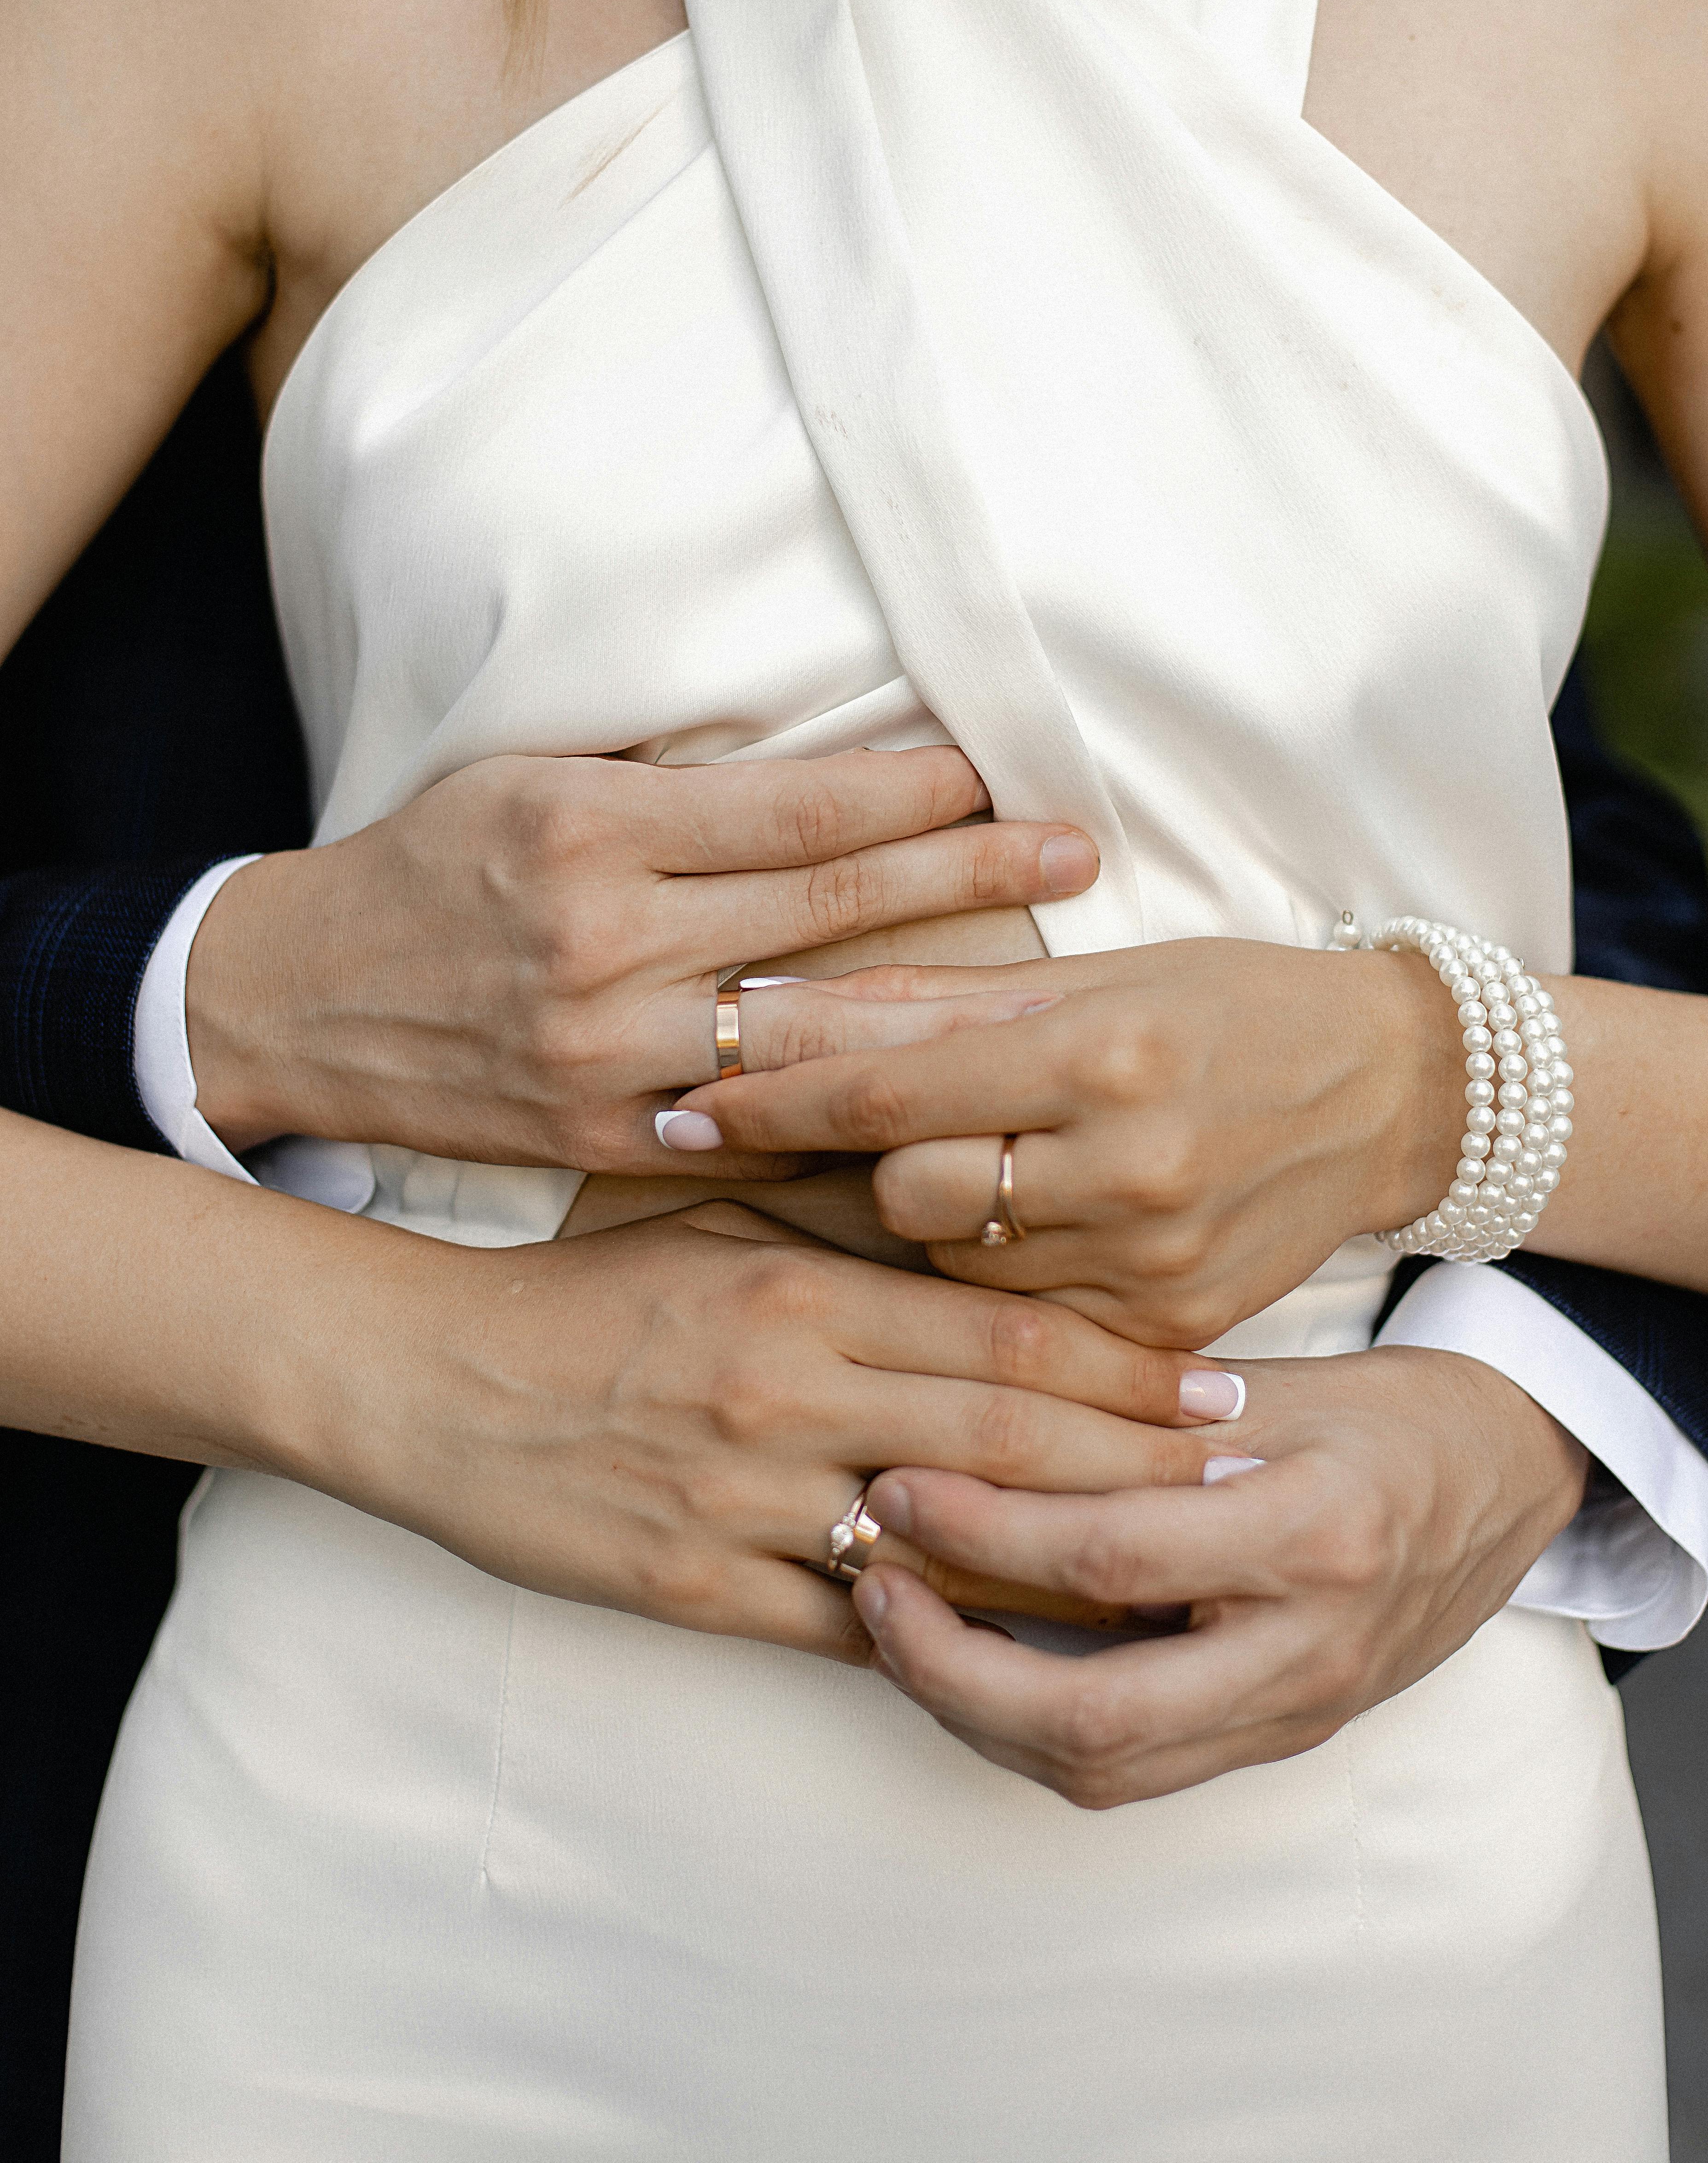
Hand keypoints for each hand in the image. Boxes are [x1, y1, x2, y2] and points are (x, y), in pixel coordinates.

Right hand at [184, 747, 1097, 1167]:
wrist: (304, 1003)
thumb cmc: (437, 870)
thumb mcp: (535, 786)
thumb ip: (675, 792)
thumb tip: (834, 779)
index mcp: (589, 832)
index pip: (790, 810)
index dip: (908, 791)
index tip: (998, 771)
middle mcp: (604, 942)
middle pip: (825, 914)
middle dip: (968, 881)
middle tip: (1080, 853)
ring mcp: (610, 1053)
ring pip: (814, 1037)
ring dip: (947, 1015)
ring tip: (1057, 1000)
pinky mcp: (610, 1136)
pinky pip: (760, 1125)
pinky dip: (855, 1117)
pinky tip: (949, 1111)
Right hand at [319, 1203, 1224, 1654]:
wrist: (436, 1382)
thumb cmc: (593, 1295)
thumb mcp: (723, 1233)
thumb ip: (848, 1238)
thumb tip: (976, 1237)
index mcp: (805, 1296)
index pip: (1009, 1339)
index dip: (1128, 1372)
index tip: (1220, 1391)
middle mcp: (789, 1396)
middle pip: (1007, 1443)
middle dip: (1139, 1468)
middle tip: (1248, 1483)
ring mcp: (742, 1500)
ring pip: (941, 1549)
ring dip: (1063, 1569)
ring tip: (1173, 1578)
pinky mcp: (692, 1588)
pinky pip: (845, 1629)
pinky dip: (937, 1643)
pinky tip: (1018, 1653)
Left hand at [667, 940, 1466, 1346]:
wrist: (1392, 1091)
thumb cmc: (1225, 1006)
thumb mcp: (1088, 975)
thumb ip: (929, 1005)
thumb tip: (770, 1010)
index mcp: (1098, 1049)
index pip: (887, 1088)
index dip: (769, 1101)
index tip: (679, 1111)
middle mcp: (1128, 1164)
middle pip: (908, 1194)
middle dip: (872, 1167)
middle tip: (891, 1135)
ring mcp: (1154, 1262)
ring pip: (960, 1265)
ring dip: (940, 1225)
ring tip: (991, 1176)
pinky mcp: (1171, 1328)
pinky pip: (1030, 1321)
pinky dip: (1008, 1282)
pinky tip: (1040, 1236)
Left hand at [845, 1344, 1588, 1803]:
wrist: (1511, 1478)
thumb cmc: (1389, 1411)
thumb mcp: (1278, 1384)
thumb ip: (1141, 1411)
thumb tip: (976, 1412)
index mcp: (1313, 1535)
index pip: (1112, 1555)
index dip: (985, 1530)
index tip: (896, 1487)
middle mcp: (1307, 1649)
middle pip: (1096, 1719)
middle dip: (954, 1672)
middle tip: (868, 1589)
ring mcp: (1297, 1712)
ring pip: (1106, 1770)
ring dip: (979, 1716)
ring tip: (895, 1631)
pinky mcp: (1279, 1738)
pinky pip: (1136, 1769)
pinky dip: (1035, 1731)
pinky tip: (971, 1668)